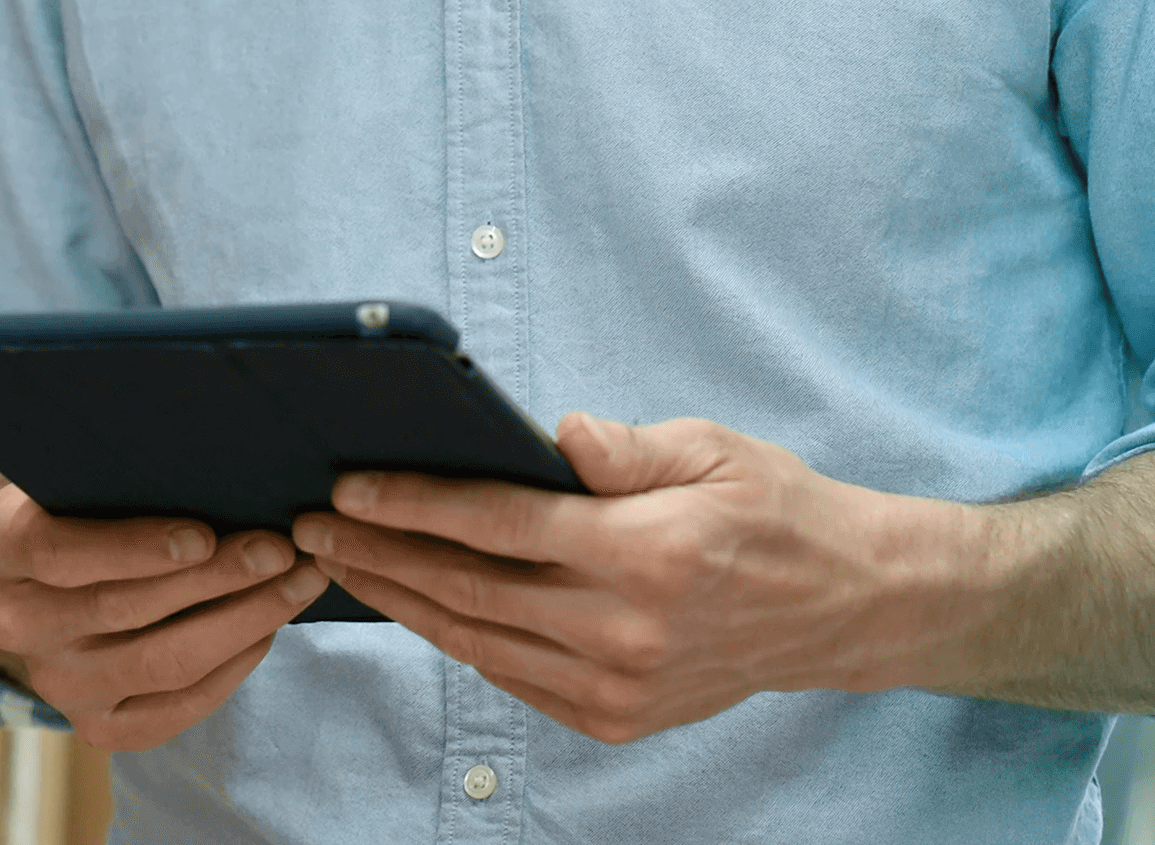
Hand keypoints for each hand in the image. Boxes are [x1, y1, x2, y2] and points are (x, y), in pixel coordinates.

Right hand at [0, 464, 327, 750]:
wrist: (50, 572)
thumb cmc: (87, 495)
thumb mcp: (82, 464)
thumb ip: (124, 464)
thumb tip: (220, 447)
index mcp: (1, 542)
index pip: (63, 552)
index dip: (136, 548)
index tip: (205, 536)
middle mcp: (16, 621)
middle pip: (125, 609)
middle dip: (216, 579)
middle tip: (281, 549)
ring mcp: (55, 683)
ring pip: (159, 663)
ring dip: (241, 621)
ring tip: (297, 583)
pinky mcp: (95, 726)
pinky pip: (172, 710)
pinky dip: (230, 670)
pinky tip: (268, 630)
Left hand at [291, 414, 921, 741]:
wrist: (842, 606)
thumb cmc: (773, 506)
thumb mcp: (713, 449)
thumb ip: (627, 449)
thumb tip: (557, 435)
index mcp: (645, 552)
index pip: (501, 524)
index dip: (417, 504)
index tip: (350, 486)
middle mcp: (623, 630)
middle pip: (471, 589)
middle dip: (381, 554)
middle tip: (312, 525)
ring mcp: (617, 687)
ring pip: (479, 641)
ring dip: (402, 602)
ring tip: (343, 563)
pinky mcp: (615, 719)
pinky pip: (512, 677)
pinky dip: (456, 640)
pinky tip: (417, 606)